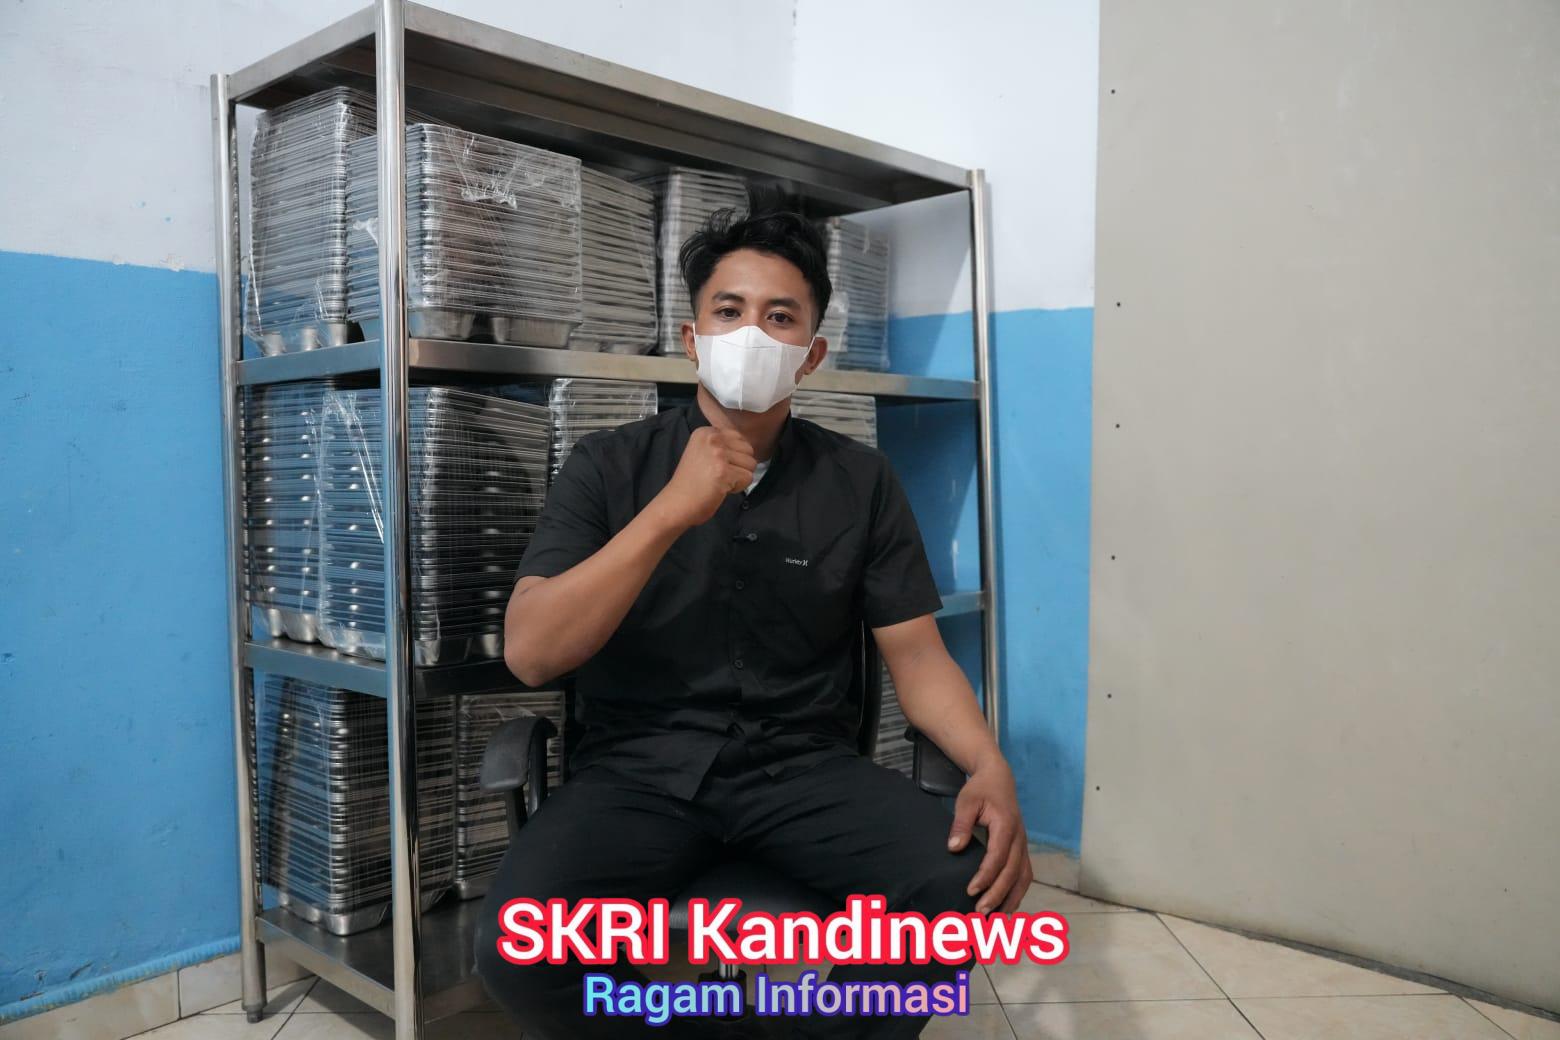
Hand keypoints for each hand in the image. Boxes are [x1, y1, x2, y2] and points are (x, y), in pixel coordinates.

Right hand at [652, 426, 756, 528]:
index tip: (715, 465)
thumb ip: (723, 444)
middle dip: (739, 466)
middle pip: (748, 450)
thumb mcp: (703, 452)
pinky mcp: (723, 471)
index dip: (734, 456)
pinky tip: (721, 489)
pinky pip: (748, 477)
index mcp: (706, 432)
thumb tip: (747, 445)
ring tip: (719, 481)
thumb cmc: (691, 483)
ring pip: (751, 464)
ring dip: (738, 477)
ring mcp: (717, 454)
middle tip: (718, 475)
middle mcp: (712, 438)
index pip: (740, 438)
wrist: (676, 503)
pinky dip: (738, 487)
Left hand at [949, 761, 1032, 913]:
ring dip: (1012, 899)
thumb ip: (961, 825)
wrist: (999, 778)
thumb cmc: (981, 790)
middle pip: (1012, 873)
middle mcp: (1020, 839)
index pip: (998, 857)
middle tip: (980, 912)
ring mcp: (1023, 845)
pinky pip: (1025, 874)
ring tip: (997, 919)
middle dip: (998, 894)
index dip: (986, 876)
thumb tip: (954, 849)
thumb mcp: (966, 801)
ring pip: (1023, 877)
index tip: (971, 891)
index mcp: (1006, 826)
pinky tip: (1007, 906)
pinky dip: (1017, 892)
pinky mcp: (1022, 849)